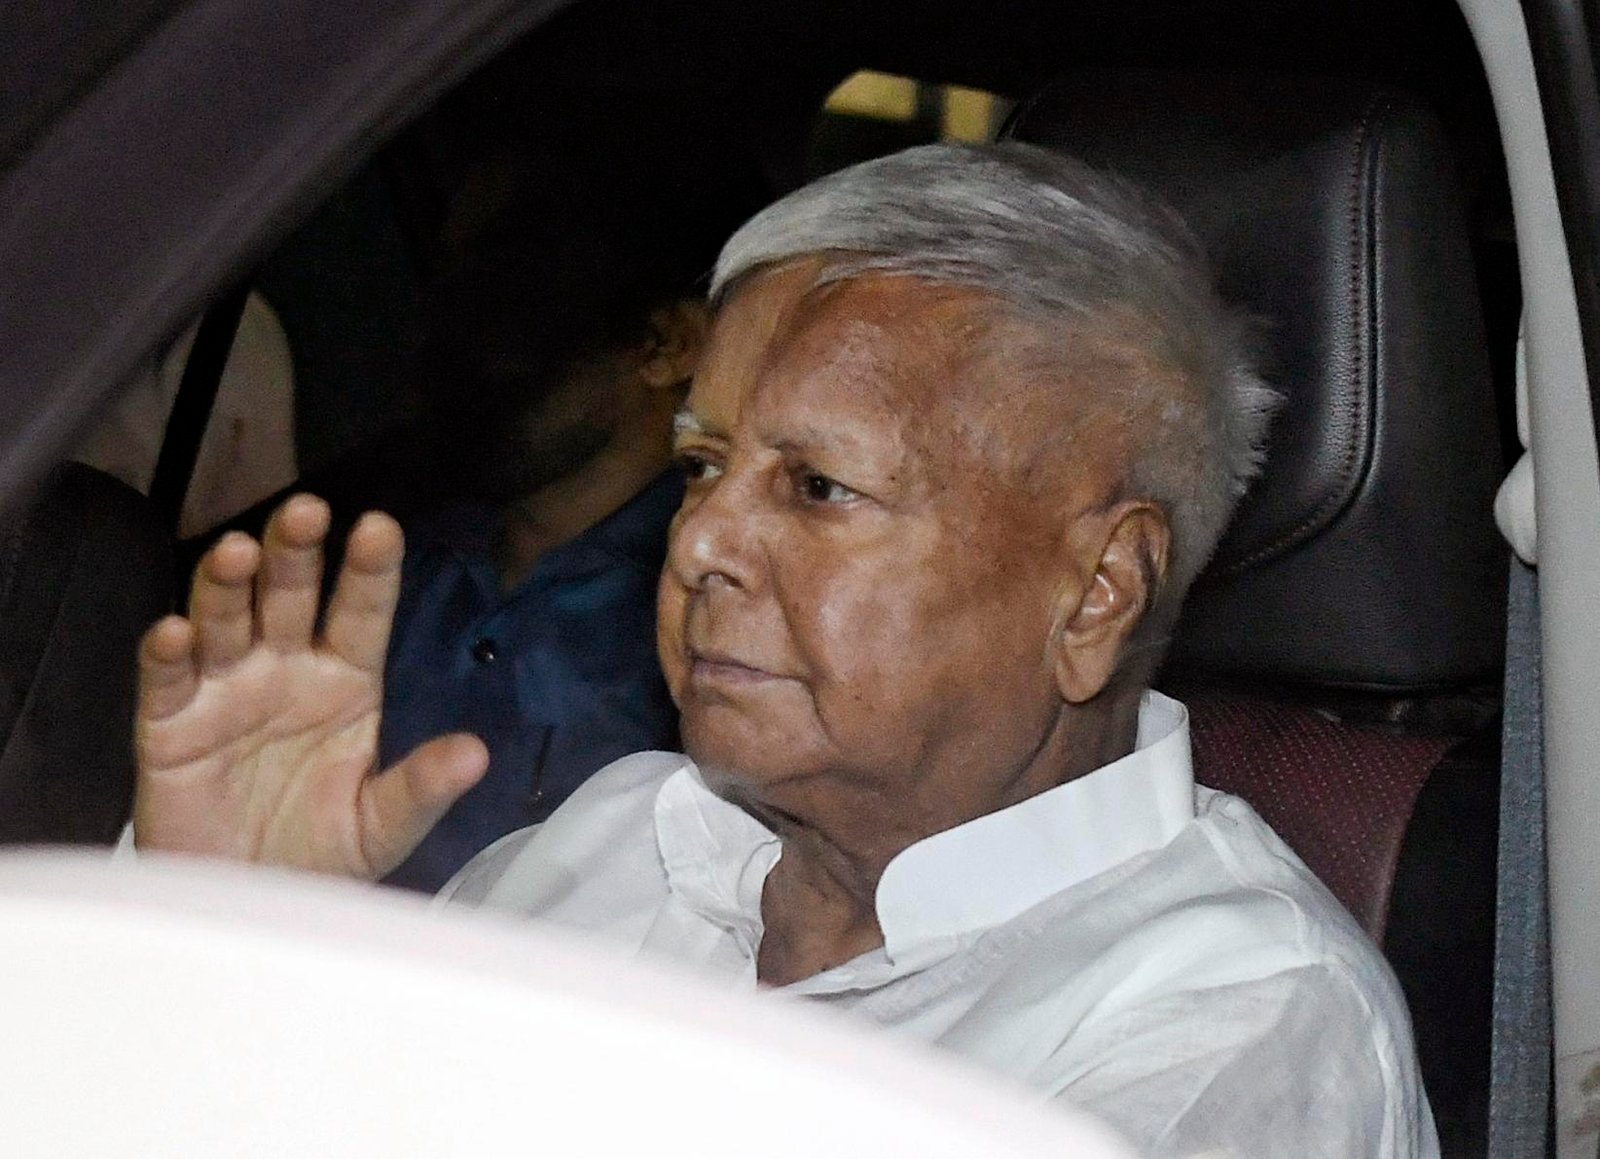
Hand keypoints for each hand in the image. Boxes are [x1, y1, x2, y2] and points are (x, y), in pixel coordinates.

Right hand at [133, 495, 488, 877]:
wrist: (250, 903)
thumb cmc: (322, 853)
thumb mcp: (383, 826)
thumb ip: (422, 787)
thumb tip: (477, 754)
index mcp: (347, 680)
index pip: (361, 612)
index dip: (369, 570)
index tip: (379, 527)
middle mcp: (286, 670)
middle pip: (289, 596)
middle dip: (295, 552)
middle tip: (306, 513)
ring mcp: (226, 691)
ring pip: (225, 621)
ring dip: (228, 585)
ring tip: (238, 552)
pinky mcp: (169, 726)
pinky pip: (165, 682)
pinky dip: (167, 655)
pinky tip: (176, 633)